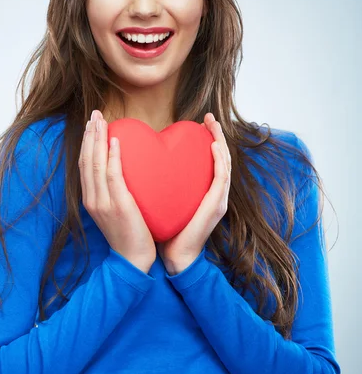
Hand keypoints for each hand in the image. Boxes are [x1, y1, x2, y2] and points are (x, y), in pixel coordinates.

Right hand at [78, 110, 156, 272]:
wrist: (133, 261)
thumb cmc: (129, 235)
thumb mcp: (115, 211)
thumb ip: (113, 192)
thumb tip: (120, 171)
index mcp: (90, 200)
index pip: (84, 166)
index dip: (86, 143)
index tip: (91, 125)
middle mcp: (92, 199)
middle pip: (86, 160)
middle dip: (90, 135)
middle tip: (94, 114)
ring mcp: (103, 203)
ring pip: (96, 164)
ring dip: (98, 139)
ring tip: (101, 120)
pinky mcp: (118, 206)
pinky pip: (113, 176)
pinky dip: (113, 156)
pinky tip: (115, 140)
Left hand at [156, 113, 231, 274]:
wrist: (176, 256)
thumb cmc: (168, 230)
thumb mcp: (166, 200)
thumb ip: (165, 183)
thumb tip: (147, 163)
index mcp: (204, 190)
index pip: (210, 159)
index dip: (208, 139)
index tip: (199, 122)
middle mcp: (214, 193)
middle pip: (221, 157)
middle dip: (216, 135)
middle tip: (208, 117)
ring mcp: (218, 199)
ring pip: (225, 164)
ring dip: (221, 142)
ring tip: (213, 124)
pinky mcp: (216, 206)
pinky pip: (221, 179)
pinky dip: (220, 161)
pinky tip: (213, 146)